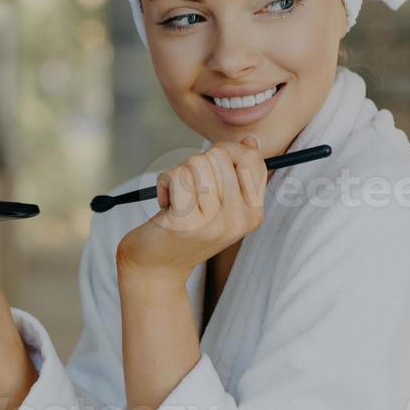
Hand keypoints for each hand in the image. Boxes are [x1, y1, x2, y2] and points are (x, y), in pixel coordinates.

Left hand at [115, 136, 267, 282]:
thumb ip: (236, 174)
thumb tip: (250, 142)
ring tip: (177, 199)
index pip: (252, 159)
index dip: (226, 151)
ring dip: (178, 174)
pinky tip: (165, 205)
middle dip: (197, 163)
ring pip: (196, 162)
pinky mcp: (186, 222)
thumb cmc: (186, 229)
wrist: (156, 268)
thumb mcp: (220, 204)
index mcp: (252, 213)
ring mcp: (214, 222)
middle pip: (220, 154)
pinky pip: (176, 176)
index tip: (209, 169)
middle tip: (189, 190)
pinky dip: (164, 183)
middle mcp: (238, 219)